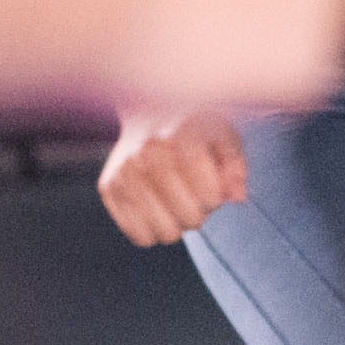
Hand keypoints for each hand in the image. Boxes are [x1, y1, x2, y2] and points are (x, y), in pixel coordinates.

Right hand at [99, 109, 251, 246]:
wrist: (146, 108)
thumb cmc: (194, 127)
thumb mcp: (223, 135)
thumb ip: (235, 165)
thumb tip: (235, 198)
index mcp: (181, 135)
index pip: (209, 196)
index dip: (216, 198)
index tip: (212, 185)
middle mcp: (148, 153)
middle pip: (190, 218)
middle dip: (200, 212)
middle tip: (194, 195)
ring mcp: (125, 172)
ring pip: (165, 233)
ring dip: (178, 224)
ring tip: (176, 203)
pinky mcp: (108, 187)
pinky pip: (140, 236)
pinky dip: (153, 230)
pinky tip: (156, 208)